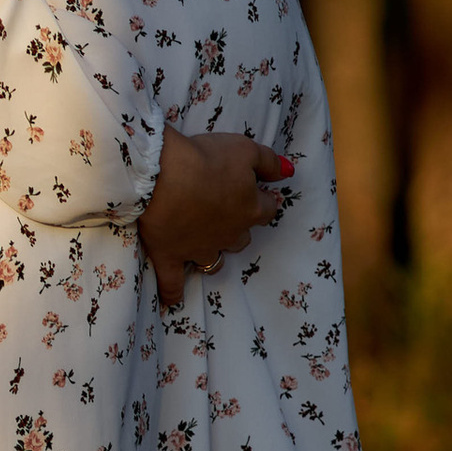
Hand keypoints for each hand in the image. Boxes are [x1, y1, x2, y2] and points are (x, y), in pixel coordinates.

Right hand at [138, 127, 293, 309]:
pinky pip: (173, 284)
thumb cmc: (206, 158)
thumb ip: (269, 162)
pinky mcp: (170, 257)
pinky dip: (172, 292)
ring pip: (213, 261)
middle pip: (241, 238)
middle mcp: (229, 234)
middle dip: (236, 228)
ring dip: (211, 254)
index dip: (264, 200)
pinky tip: (171, 301)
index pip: (268, 209)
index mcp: (250, 208)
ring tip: (202, 245)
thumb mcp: (244, 149)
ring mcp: (199, 249)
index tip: (259, 193)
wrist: (162, 175)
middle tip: (223, 211)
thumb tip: (288, 173)